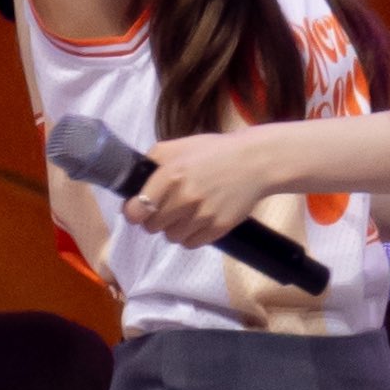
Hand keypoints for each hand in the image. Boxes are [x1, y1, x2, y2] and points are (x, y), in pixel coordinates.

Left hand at [128, 133, 278, 247]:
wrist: (255, 162)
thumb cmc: (214, 152)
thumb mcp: (179, 146)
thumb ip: (152, 161)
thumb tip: (134, 183)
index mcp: (170, 175)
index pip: (137, 209)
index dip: (134, 213)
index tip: (137, 211)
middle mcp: (184, 197)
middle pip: (152, 226)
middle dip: (155, 219)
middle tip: (166, 209)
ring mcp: (202, 215)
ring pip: (172, 237)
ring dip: (174, 228)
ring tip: (185, 214)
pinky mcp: (218, 228)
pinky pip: (191, 244)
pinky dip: (190, 236)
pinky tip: (197, 221)